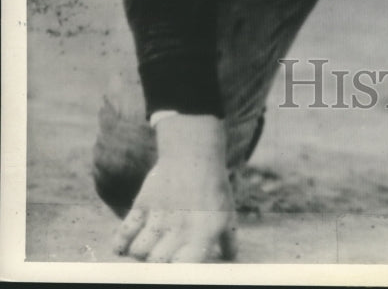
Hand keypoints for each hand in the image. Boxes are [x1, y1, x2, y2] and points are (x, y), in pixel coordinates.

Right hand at [113, 114, 235, 262]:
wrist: (194, 153)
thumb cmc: (212, 186)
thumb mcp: (227, 213)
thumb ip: (228, 240)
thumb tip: (230, 259)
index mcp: (202, 234)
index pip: (184, 268)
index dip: (177, 272)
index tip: (175, 268)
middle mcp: (179, 229)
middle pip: (157, 263)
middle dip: (158, 262)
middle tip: (161, 256)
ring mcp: (159, 216)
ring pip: (138, 251)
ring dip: (141, 253)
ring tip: (147, 248)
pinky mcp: (143, 203)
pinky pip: (125, 232)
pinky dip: (120, 243)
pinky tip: (123, 247)